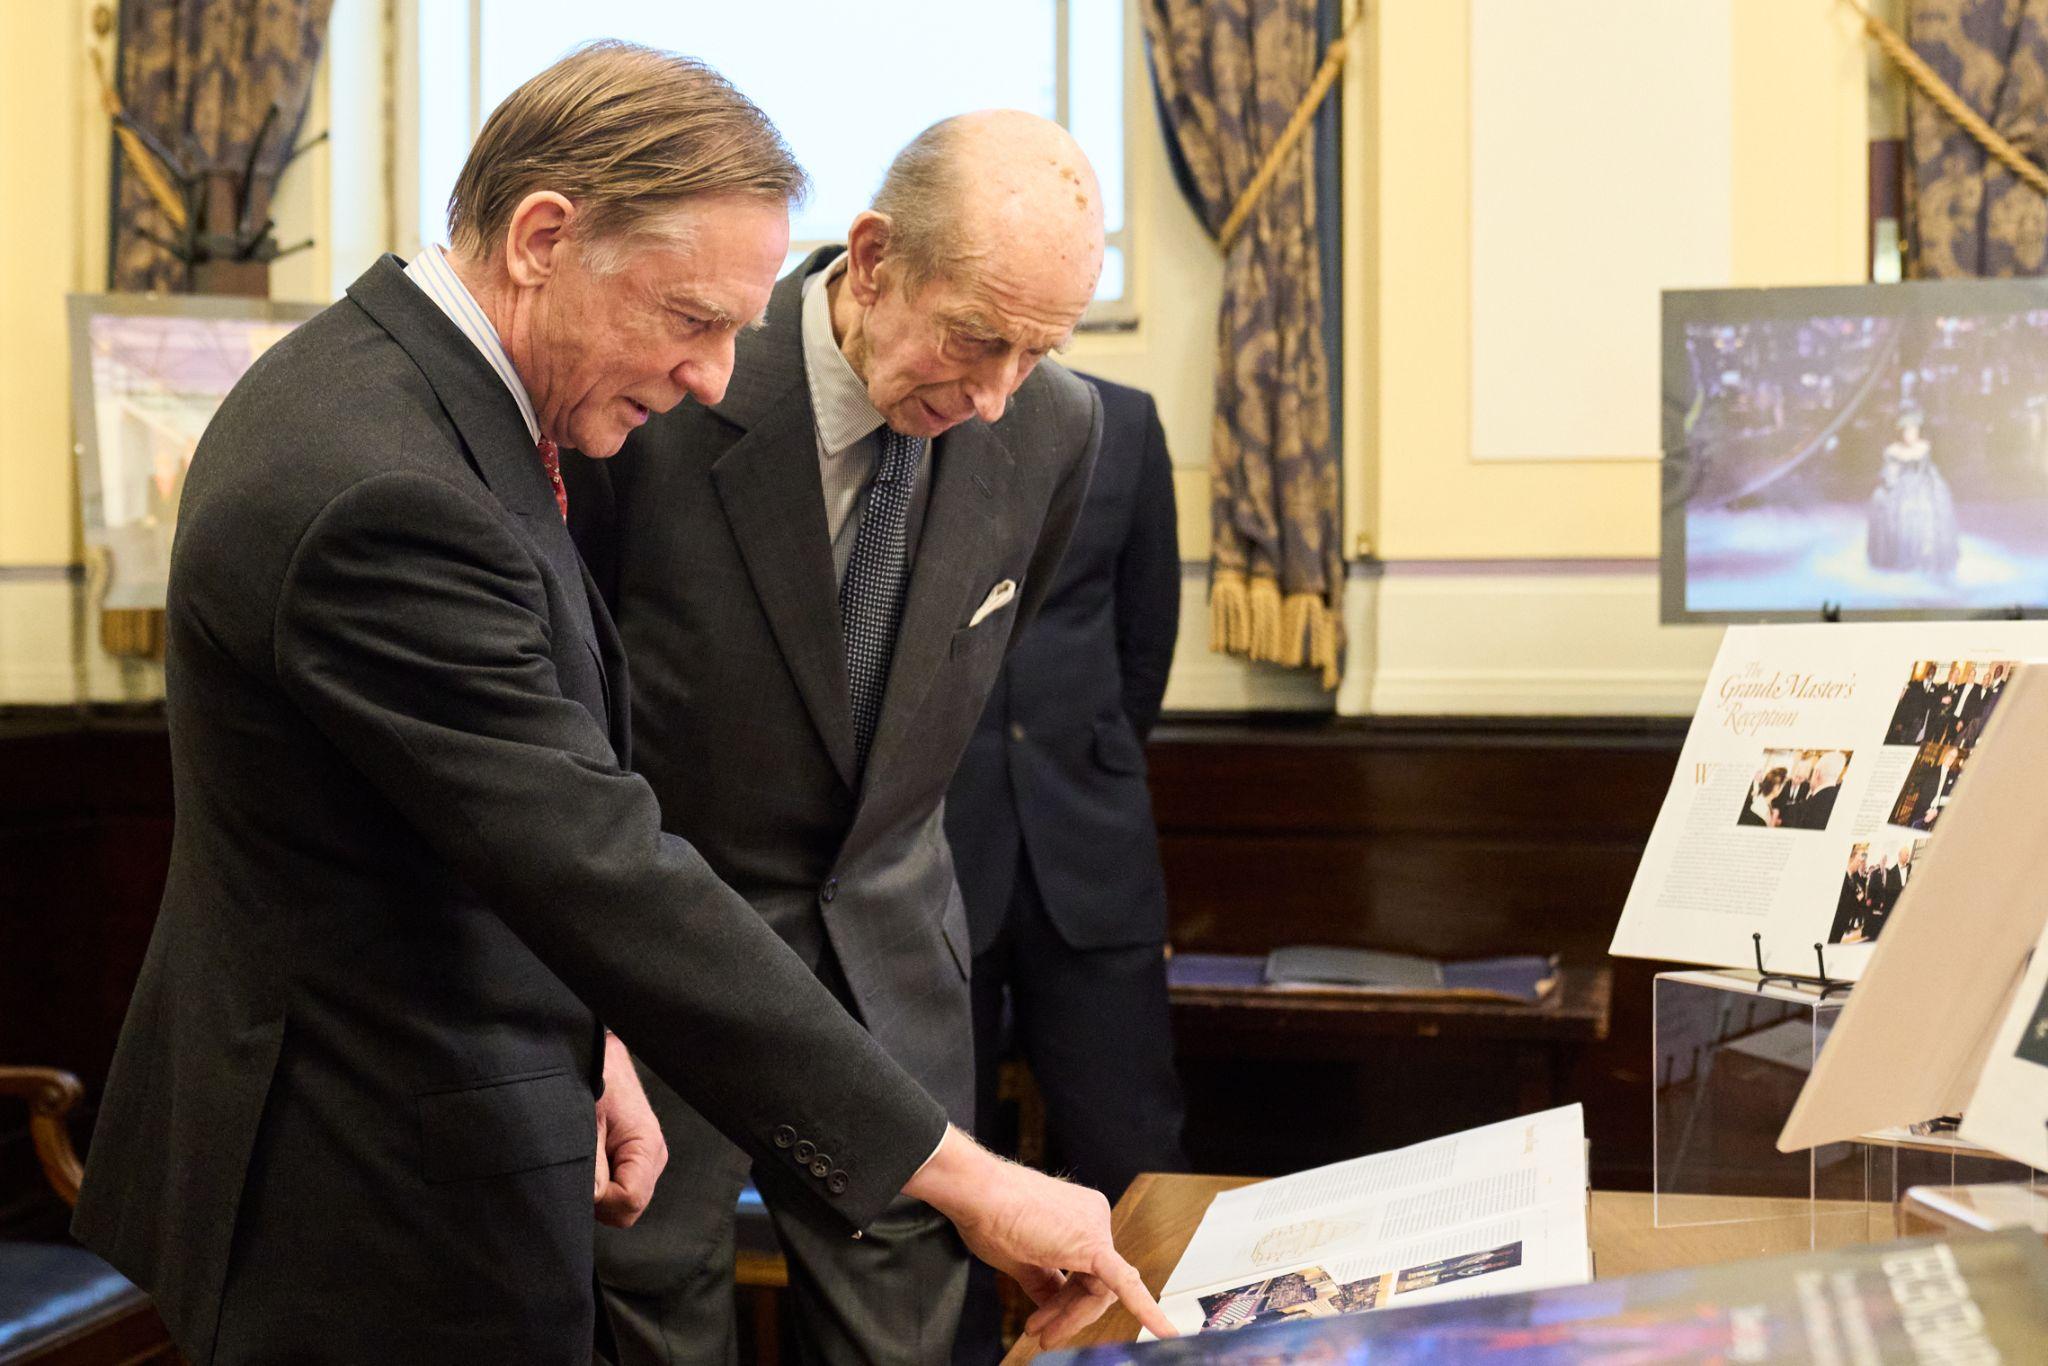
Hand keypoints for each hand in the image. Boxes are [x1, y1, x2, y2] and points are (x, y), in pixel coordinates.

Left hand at [594, 1032, 666, 1227]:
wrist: (594, 1052)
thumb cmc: (590, 1076)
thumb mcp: (583, 1119)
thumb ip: (589, 1164)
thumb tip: (591, 1199)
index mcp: (647, 1146)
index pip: (628, 1203)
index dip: (598, 1198)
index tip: (579, 1174)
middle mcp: (653, 1157)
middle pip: (626, 1209)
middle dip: (596, 1198)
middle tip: (576, 1164)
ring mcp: (646, 1159)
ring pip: (621, 1203)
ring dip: (595, 1190)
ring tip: (581, 1153)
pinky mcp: (633, 1158)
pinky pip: (617, 1190)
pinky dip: (597, 1183)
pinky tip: (587, 1156)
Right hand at [903, 1126, 1177, 1345]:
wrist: (977, 1193)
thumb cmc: (990, 1215)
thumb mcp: (1022, 1257)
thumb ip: (1044, 1283)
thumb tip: (1053, 1306)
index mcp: (1080, 1217)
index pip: (1084, 1272)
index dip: (1064, 1302)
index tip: (1043, 1321)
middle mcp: (1094, 1218)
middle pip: (1094, 1283)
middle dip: (1068, 1313)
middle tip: (1042, 1334)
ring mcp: (1097, 1227)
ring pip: (1098, 1289)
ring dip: (1071, 1317)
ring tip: (1043, 1333)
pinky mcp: (1093, 1243)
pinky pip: (1123, 1282)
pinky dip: (1146, 1310)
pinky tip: (1164, 1332)